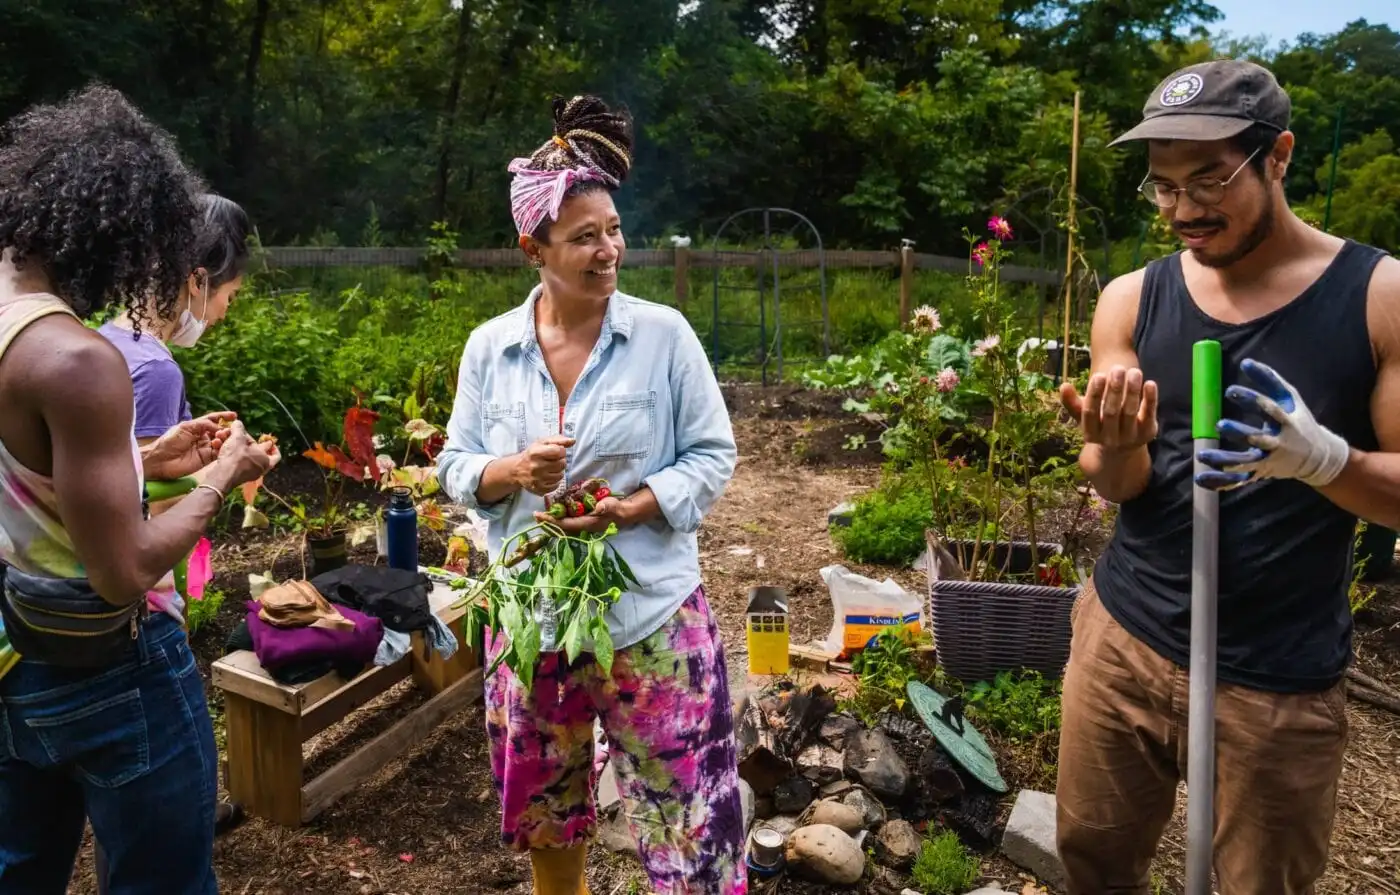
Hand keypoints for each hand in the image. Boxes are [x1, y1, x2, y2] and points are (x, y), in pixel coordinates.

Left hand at [141, 411, 237, 480]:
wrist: (160, 460)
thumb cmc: (169, 441)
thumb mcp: (186, 427)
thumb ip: (203, 424)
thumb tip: (219, 427)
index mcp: (196, 427)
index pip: (212, 420)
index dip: (223, 417)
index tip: (234, 415)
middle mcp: (202, 437)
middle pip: (219, 431)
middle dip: (226, 429)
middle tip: (230, 430)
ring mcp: (205, 448)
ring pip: (221, 442)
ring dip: (225, 439)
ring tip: (224, 438)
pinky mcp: (206, 459)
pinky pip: (218, 453)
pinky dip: (223, 449)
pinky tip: (222, 446)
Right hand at [210, 421, 280, 488]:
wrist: (221, 476)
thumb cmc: (235, 457)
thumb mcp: (237, 438)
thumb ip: (239, 428)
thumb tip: (238, 423)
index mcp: (265, 460)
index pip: (275, 454)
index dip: (271, 444)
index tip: (266, 438)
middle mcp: (258, 467)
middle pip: (253, 449)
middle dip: (242, 438)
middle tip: (233, 431)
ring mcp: (246, 471)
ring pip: (240, 453)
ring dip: (229, 443)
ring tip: (221, 435)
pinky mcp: (234, 473)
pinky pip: (232, 459)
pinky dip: (225, 451)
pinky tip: (216, 443)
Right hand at [513, 436, 574, 495]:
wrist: (517, 470)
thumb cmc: (532, 454)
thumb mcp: (542, 443)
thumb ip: (559, 440)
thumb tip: (573, 441)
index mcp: (535, 453)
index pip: (559, 451)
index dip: (561, 451)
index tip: (557, 452)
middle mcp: (536, 467)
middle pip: (562, 464)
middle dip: (560, 461)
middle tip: (553, 461)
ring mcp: (537, 480)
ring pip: (560, 475)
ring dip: (558, 471)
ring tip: (550, 469)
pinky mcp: (539, 489)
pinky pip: (556, 486)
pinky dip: (555, 481)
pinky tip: (548, 477)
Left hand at [534, 496, 626, 533]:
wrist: (623, 514)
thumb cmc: (617, 510)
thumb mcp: (613, 506)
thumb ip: (607, 506)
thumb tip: (599, 507)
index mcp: (587, 524)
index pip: (565, 524)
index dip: (552, 521)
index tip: (539, 516)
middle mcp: (582, 526)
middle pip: (561, 527)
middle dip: (548, 522)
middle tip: (535, 515)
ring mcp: (582, 524)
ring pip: (563, 524)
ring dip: (552, 520)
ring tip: (540, 514)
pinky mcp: (583, 520)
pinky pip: (568, 521)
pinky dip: (559, 516)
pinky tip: (553, 510)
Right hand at [1060, 365, 1158, 449]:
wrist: (1121, 448)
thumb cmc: (1100, 423)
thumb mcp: (1084, 416)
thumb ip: (1072, 402)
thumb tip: (1063, 386)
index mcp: (1090, 434)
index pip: (1090, 413)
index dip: (1094, 394)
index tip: (1099, 375)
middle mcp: (1110, 439)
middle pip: (1111, 412)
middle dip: (1114, 389)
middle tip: (1117, 368)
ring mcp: (1130, 438)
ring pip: (1130, 412)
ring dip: (1132, 390)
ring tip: (1134, 371)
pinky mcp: (1148, 433)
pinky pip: (1149, 415)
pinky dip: (1150, 399)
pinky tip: (1150, 383)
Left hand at [1196, 359, 1349, 490]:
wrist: (1316, 456)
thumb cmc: (1298, 421)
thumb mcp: (1290, 398)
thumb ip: (1269, 379)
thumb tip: (1246, 362)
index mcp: (1286, 422)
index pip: (1269, 409)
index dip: (1251, 399)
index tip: (1230, 390)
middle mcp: (1278, 443)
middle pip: (1257, 439)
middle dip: (1239, 433)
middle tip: (1218, 424)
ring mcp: (1268, 461)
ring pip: (1245, 464)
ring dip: (1223, 462)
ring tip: (1202, 455)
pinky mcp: (1260, 474)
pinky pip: (1238, 480)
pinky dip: (1220, 482)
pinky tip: (1201, 478)